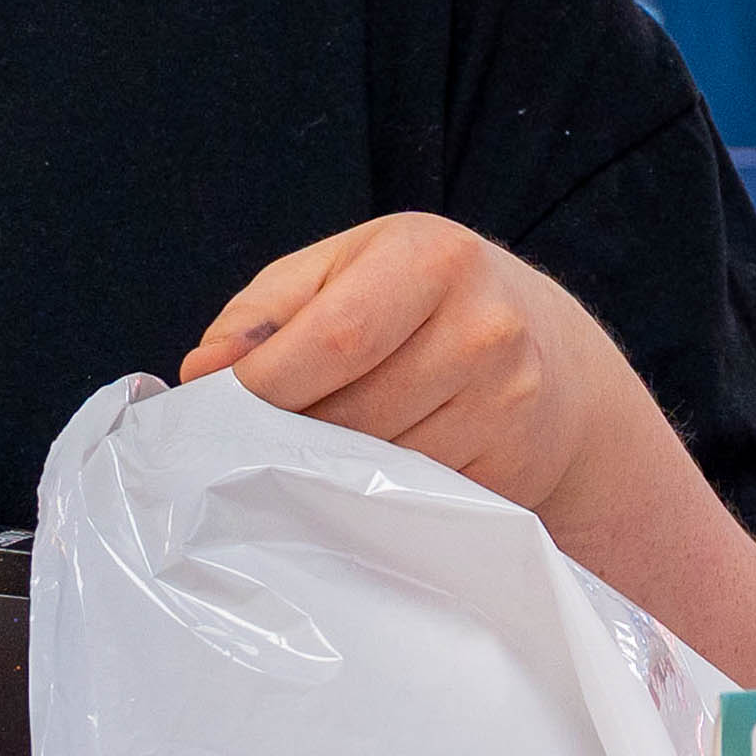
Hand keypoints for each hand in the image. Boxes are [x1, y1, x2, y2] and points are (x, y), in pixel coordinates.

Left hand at [185, 210, 628, 514]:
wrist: (553, 358)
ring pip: (377, 466)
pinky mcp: (511, 467)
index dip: (266, 384)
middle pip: (352, 412)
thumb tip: (202, 372)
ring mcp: (506, 403)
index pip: (335, 336)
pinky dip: (372, 494)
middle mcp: (483, 327)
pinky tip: (369, 473)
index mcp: (432, 257)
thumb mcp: (347, 270)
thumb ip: (265, 311)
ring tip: (318, 449)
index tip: (217, 407)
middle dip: (288, 433)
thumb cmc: (423, 302)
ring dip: (328, 469)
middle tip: (256, 438)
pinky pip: (411, 498)